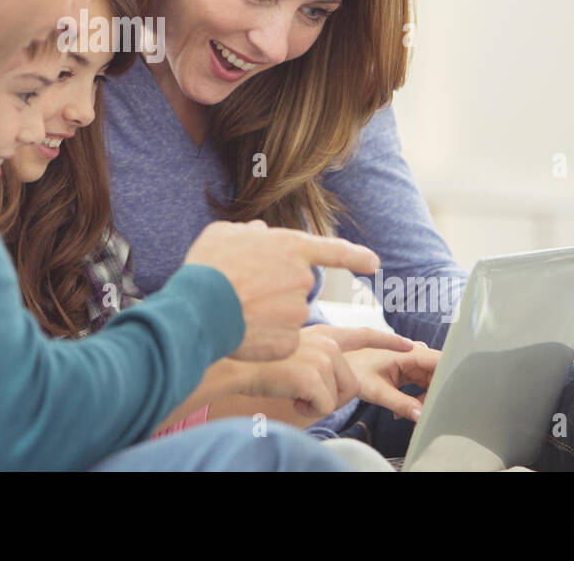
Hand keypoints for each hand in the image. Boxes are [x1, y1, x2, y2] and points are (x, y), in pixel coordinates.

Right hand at [184, 220, 380, 361]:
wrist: (199, 309)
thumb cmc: (208, 267)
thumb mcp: (224, 234)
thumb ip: (248, 233)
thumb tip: (261, 233)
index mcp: (291, 247)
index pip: (334, 250)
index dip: (356, 256)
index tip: (373, 263)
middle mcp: (302, 279)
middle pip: (297, 286)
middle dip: (277, 289)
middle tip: (244, 290)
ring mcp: (298, 312)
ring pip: (287, 314)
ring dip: (268, 313)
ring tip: (236, 310)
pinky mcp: (290, 341)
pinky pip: (281, 339)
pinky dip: (265, 338)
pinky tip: (243, 331)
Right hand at [238, 326, 415, 419]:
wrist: (233, 363)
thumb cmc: (255, 359)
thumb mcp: (290, 346)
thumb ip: (314, 354)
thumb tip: (327, 377)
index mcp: (321, 332)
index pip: (362, 334)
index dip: (388, 342)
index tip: (410, 345)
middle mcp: (326, 341)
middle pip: (352, 382)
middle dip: (332, 396)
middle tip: (302, 391)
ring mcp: (321, 357)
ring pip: (339, 396)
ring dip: (316, 403)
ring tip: (292, 390)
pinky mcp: (314, 375)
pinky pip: (324, 406)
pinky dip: (307, 409)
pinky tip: (290, 396)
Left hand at [345, 340, 441, 421]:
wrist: (339, 364)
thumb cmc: (354, 370)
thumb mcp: (377, 391)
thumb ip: (401, 403)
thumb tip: (421, 417)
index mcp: (408, 352)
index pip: (441, 362)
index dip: (451, 378)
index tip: (449, 400)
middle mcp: (414, 353)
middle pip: (440, 374)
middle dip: (437, 395)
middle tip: (428, 416)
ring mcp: (412, 361)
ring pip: (433, 382)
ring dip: (426, 400)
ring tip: (410, 416)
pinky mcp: (409, 370)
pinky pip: (424, 385)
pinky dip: (418, 400)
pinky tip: (402, 411)